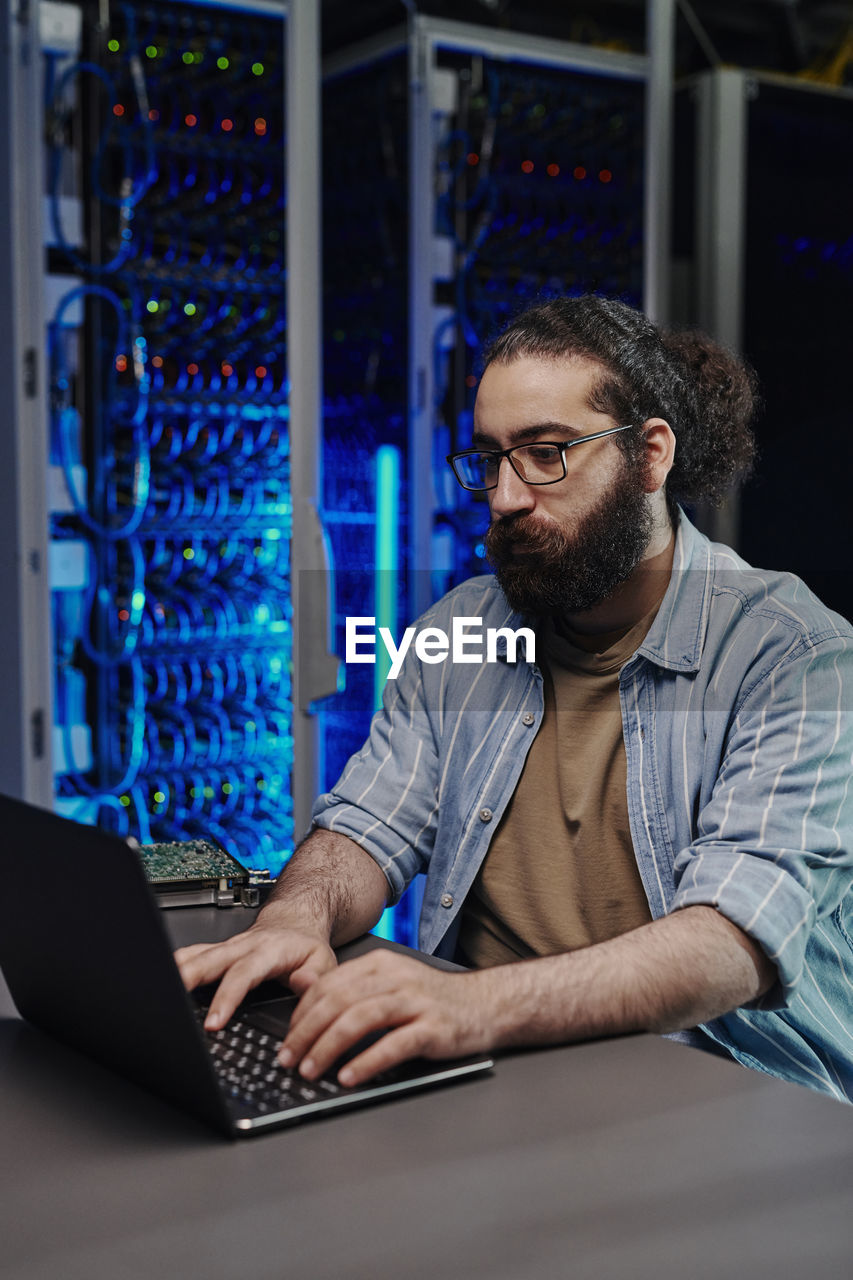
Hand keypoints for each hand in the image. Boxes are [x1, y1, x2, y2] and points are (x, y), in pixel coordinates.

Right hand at [174, 922, 336, 1030]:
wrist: (296, 920)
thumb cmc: (307, 946)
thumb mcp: (324, 962)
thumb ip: (317, 977)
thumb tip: (304, 984)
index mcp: (268, 950)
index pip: (243, 974)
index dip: (226, 998)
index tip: (214, 1022)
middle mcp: (243, 946)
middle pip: (208, 960)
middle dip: (186, 979)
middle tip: (168, 1000)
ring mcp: (226, 947)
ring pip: (194, 955)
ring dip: (174, 971)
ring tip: (156, 991)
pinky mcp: (216, 951)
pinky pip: (191, 955)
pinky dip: (173, 966)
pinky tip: (161, 978)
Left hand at [278, 949, 495, 1086]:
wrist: (485, 1005)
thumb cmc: (432, 1000)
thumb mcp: (388, 984)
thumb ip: (348, 985)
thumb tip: (302, 985)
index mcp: (381, 965)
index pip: (330, 985)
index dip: (301, 1013)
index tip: (287, 1039)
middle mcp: (396, 978)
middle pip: (340, 1001)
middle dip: (307, 1032)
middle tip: (288, 1059)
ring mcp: (415, 1002)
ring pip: (361, 1018)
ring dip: (329, 1046)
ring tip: (311, 1070)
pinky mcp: (433, 1028)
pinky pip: (393, 1044)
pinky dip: (367, 1061)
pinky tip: (349, 1076)